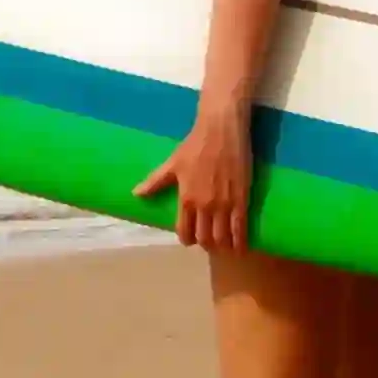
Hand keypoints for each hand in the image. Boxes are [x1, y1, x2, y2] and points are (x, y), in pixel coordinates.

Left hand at [132, 101, 256, 251]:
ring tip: (224, 245)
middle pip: (204, 238)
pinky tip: (241, 247)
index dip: (187, 239)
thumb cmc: (195, 145)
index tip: (190, 239)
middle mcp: (204, 206)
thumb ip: (155, 182)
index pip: (184, 231)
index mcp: (185, 199)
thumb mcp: (172, 164)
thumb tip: (136, 194)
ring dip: (222, 245)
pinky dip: (240, 242)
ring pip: (222, 237)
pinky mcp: (241, 200)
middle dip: (206, 243)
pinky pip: (240, 228)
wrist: (221, 130)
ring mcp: (223, 205)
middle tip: (209, 240)